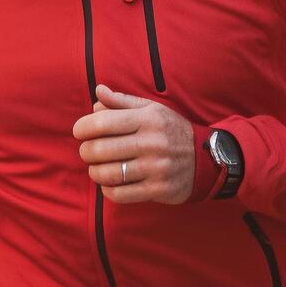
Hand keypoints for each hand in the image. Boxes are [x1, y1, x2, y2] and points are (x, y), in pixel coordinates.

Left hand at [72, 84, 195, 203]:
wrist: (205, 159)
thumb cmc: (169, 130)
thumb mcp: (151, 109)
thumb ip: (121, 101)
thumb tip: (98, 92)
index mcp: (147, 119)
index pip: (102, 122)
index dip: (82, 128)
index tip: (79, 132)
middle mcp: (152, 142)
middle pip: (100, 150)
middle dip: (86, 152)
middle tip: (87, 152)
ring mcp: (156, 168)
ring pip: (108, 174)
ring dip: (94, 172)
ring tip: (96, 168)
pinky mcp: (158, 189)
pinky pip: (120, 194)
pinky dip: (107, 190)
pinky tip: (108, 183)